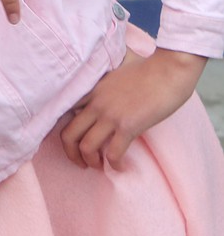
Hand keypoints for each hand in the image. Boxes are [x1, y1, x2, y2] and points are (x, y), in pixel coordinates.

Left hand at [60, 47, 204, 168]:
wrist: (170, 69)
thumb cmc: (151, 69)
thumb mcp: (118, 74)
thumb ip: (107, 86)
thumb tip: (110, 95)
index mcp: (93, 90)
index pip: (65, 113)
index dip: (68, 130)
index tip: (76, 141)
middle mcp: (96, 104)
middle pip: (68, 135)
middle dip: (71, 154)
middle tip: (82, 162)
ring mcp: (111, 115)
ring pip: (86, 147)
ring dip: (90, 161)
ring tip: (99, 166)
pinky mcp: (128, 126)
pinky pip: (113, 153)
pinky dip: (115, 164)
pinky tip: (121, 167)